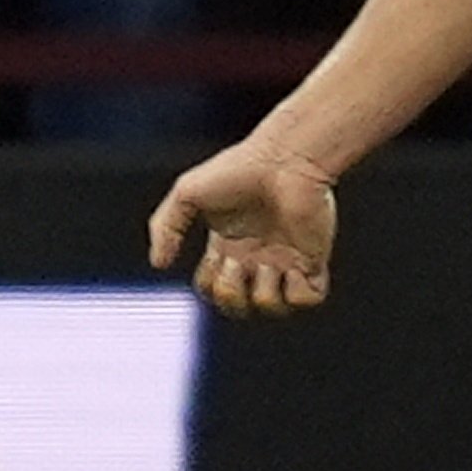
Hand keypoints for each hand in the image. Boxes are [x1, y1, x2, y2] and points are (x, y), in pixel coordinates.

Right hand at [148, 139, 339, 315]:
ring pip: (272, 309)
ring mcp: (286, 260)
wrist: (284, 160)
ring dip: (264, 294)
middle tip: (239, 263)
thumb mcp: (187, 193)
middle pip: (237, 307)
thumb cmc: (238, 170)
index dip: (210, 286)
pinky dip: (298, 294)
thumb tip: (158, 263)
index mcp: (228, 246)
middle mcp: (256, 257)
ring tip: (268, 265)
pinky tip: (292, 269)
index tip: (217, 256)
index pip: (212, 289)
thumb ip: (166, 228)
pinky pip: (307, 300)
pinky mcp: (313, 260)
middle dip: (231, 296)